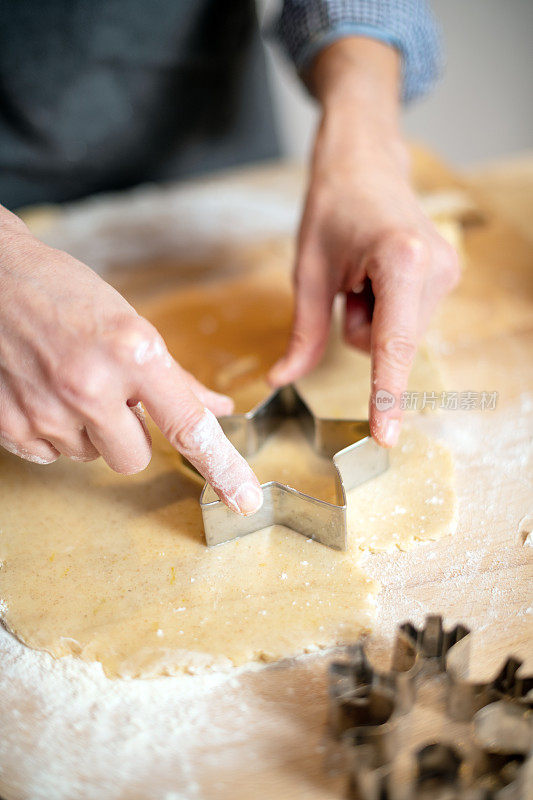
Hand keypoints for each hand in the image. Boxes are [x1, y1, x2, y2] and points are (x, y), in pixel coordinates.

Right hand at [0, 214, 262, 515]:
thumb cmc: (66, 294)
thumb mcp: (132, 325)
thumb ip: (176, 377)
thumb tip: (218, 409)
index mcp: (133, 353)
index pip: (188, 425)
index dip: (222, 467)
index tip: (245, 499)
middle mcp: (91, 385)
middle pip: (134, 457)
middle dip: (129, 434)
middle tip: (110, 395)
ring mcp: (47, 409)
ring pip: (93, 457)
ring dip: (90, 431)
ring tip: (70, 383)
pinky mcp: (12, 426)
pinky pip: (52, 456)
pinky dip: (56, 432)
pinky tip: (45, 393)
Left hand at [269, 38, 458, 446]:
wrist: (365, 161)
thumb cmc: (332, 207)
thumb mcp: (307, 272)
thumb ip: (303, 333)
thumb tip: (282, 379)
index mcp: (400, 261)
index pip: (391, 346)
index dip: (386, 396)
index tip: (385, 436)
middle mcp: (435, 268)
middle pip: (390, 344)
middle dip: (360, 327)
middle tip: (348, 281)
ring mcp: (447, 273)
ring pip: (398, 336)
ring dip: (371, 317)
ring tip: (362, 273)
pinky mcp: (447, 276)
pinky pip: (406, 321)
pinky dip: (384, 309)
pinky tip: (378, 275)